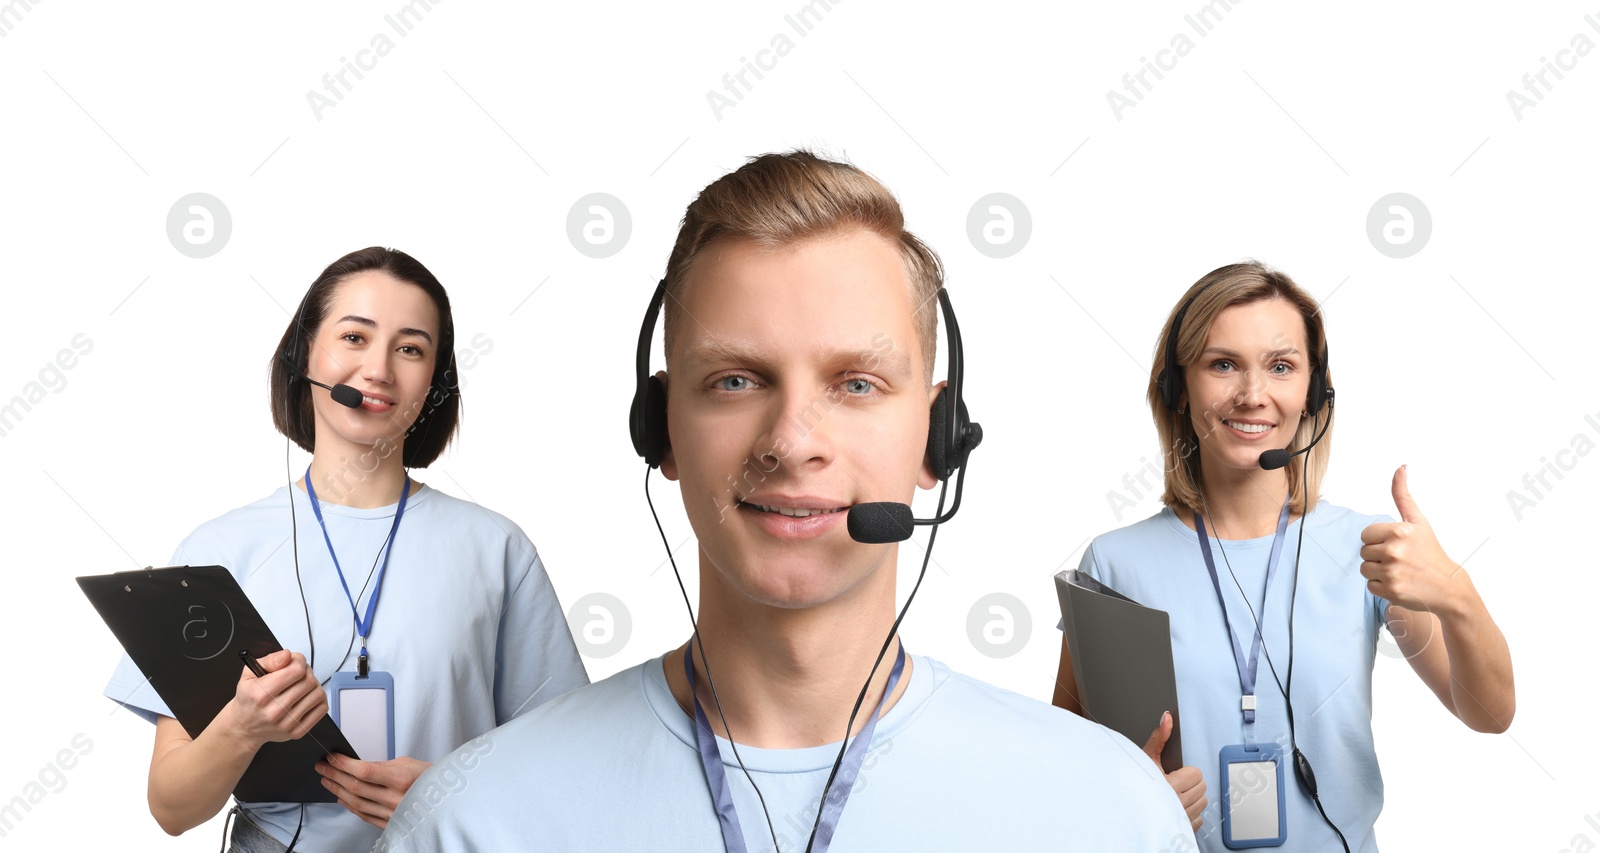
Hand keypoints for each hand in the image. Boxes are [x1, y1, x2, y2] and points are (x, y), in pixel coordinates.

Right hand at [224, 650, 325, 749]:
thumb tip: (287, 655)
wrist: (245, 727)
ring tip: (302, 685)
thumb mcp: (249, 674)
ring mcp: (288, 723)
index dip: (298, 661)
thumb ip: (270, 660)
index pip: (296, 671)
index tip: (294, 661)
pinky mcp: (298, 731)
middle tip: (298, 672)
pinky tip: (307, 697)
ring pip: (318, 694)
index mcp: (262, 694)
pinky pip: (322, 708)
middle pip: (309, 681)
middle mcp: (275, 710)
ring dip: (314, 685)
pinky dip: (318, 699)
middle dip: (306, 671)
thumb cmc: (249, 698)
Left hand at [315, 754, 430, 829]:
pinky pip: (363, 815)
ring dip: (337, 790)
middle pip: (355, 787)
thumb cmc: (431, 779)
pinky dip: (348, 805)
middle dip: (334, 775)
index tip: (332, 757)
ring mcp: (391, 814)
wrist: (447, 800)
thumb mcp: (408, 764)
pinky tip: (341, 797)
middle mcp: (395, 799)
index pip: (363, 771)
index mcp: (402, 780)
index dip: (343, 764)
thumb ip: (381, 766)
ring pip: (355, 803)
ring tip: (327, 779)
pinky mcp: (389, 824)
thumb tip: (357, 765)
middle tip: (322, 766)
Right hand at [1143, 711, 1205, 831]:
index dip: (1186, 771)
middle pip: (1202, 787)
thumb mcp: (1145, 757)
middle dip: (1190, 782)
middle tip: (1175, 781)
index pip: (1196, 774)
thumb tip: (1167, 718)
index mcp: (1169, 786)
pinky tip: (1177, 806)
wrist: (1121, 807)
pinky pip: (1199, 819)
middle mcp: (1176, 804)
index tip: (1175, 773)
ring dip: (1192, 797)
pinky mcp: (1182, 828)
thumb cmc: (1132, 782)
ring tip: (1175, 793)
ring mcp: (1180, 818)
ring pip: (1203, 802)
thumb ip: (1159, 737)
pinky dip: (1191, 813)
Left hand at [1359, 466, 1467, 614]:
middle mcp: (1394, 550)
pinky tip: (1400, 583)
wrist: (1449, 586)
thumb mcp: (1418, 521)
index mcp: (1398, 530)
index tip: (1396, 544)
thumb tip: (1401, 467)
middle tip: (1400, 559)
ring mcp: (1392, 571)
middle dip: (1378, 555)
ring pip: (1365, 569)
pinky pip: (1370, 585)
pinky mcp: (1390, 590)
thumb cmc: (1430, 551)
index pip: (1365, 534)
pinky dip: (1382, 586)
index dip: (1378, 540)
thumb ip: (1403, 495)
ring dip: (1378, 571)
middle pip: (1364, 552)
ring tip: (1400, 571)